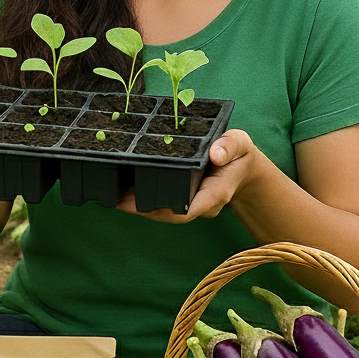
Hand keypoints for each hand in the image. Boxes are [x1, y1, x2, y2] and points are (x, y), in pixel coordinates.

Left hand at [116, 129, 260, 222]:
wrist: (242, 167)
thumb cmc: (239, 154)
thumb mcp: (240, 143)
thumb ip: (230, 146)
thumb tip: (215, 153)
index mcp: (215, 193)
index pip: (188, 210)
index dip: (162, 211)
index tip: (138, 207)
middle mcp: (201, 203)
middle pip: (170, 214)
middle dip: (144, 210)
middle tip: (118, 200)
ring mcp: (192, 202)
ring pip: (165, 211)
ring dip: (141, 206)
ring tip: (116, 196)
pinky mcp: (184, 197)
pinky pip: (165, 202)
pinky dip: (146, 199)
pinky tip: (127, 190)